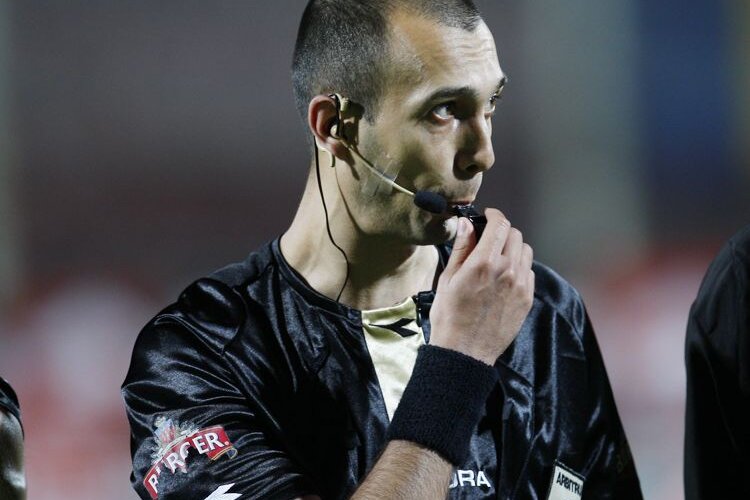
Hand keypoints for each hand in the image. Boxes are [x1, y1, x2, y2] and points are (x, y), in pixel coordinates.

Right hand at [429, 209, 534, 364]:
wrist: (465, 352)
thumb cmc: (449, 317)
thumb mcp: (448, 279)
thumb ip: (461, 248)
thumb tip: (465, 224)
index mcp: (484, 263)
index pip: (499, 225)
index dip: (494, 215)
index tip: (488, 215)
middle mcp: (507, 271)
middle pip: (515, 235)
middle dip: (502, 231)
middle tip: (489, 237)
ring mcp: (520, 286)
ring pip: (525, 251)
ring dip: (513, 247)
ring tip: (498, 256)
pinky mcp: (527, 299)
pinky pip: (529, 272)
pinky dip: (519, 266)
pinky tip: (505, 275)